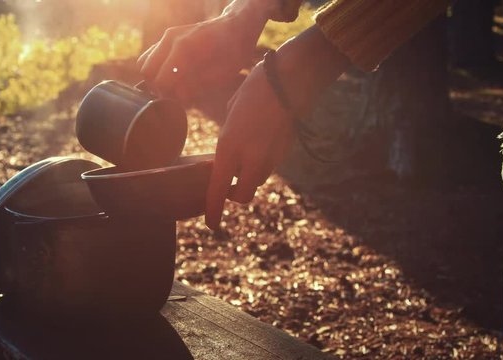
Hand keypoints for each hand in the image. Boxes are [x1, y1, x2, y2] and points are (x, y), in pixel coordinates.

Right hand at [137, 0, 269, 101]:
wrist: (235, 28)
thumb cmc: (232, 52)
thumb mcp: (221, 75)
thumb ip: (197, 87)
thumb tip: (177, 97)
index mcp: (184, 48)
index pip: (161, 81)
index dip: (170, 96)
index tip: (184, 101)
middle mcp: (170, 39)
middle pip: (148, 73)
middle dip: (160, 88)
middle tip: (178, 95)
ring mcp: (166, 37)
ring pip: (144, 65)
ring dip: (156, 79)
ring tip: (175, 86)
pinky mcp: (165, 39)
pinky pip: (148, 58)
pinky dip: (156, 71)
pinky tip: (172, 76)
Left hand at [204, 26, 350, 229]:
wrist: (291, 78)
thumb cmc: (255, 87)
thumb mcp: (232, 111)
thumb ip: (230, 137)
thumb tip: (231, 151)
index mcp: (229, 145)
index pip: (218, 188)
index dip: (213, 210)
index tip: (211, 224)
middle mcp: (250, 156)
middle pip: (243, 195)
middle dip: (236, 195)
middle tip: (230, 185)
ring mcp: (271, 156)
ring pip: (258, 180)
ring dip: (251, 177)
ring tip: (247, 155)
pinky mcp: (285, 151)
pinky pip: (270, 166)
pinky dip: (264, 163)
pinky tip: (262, 143)